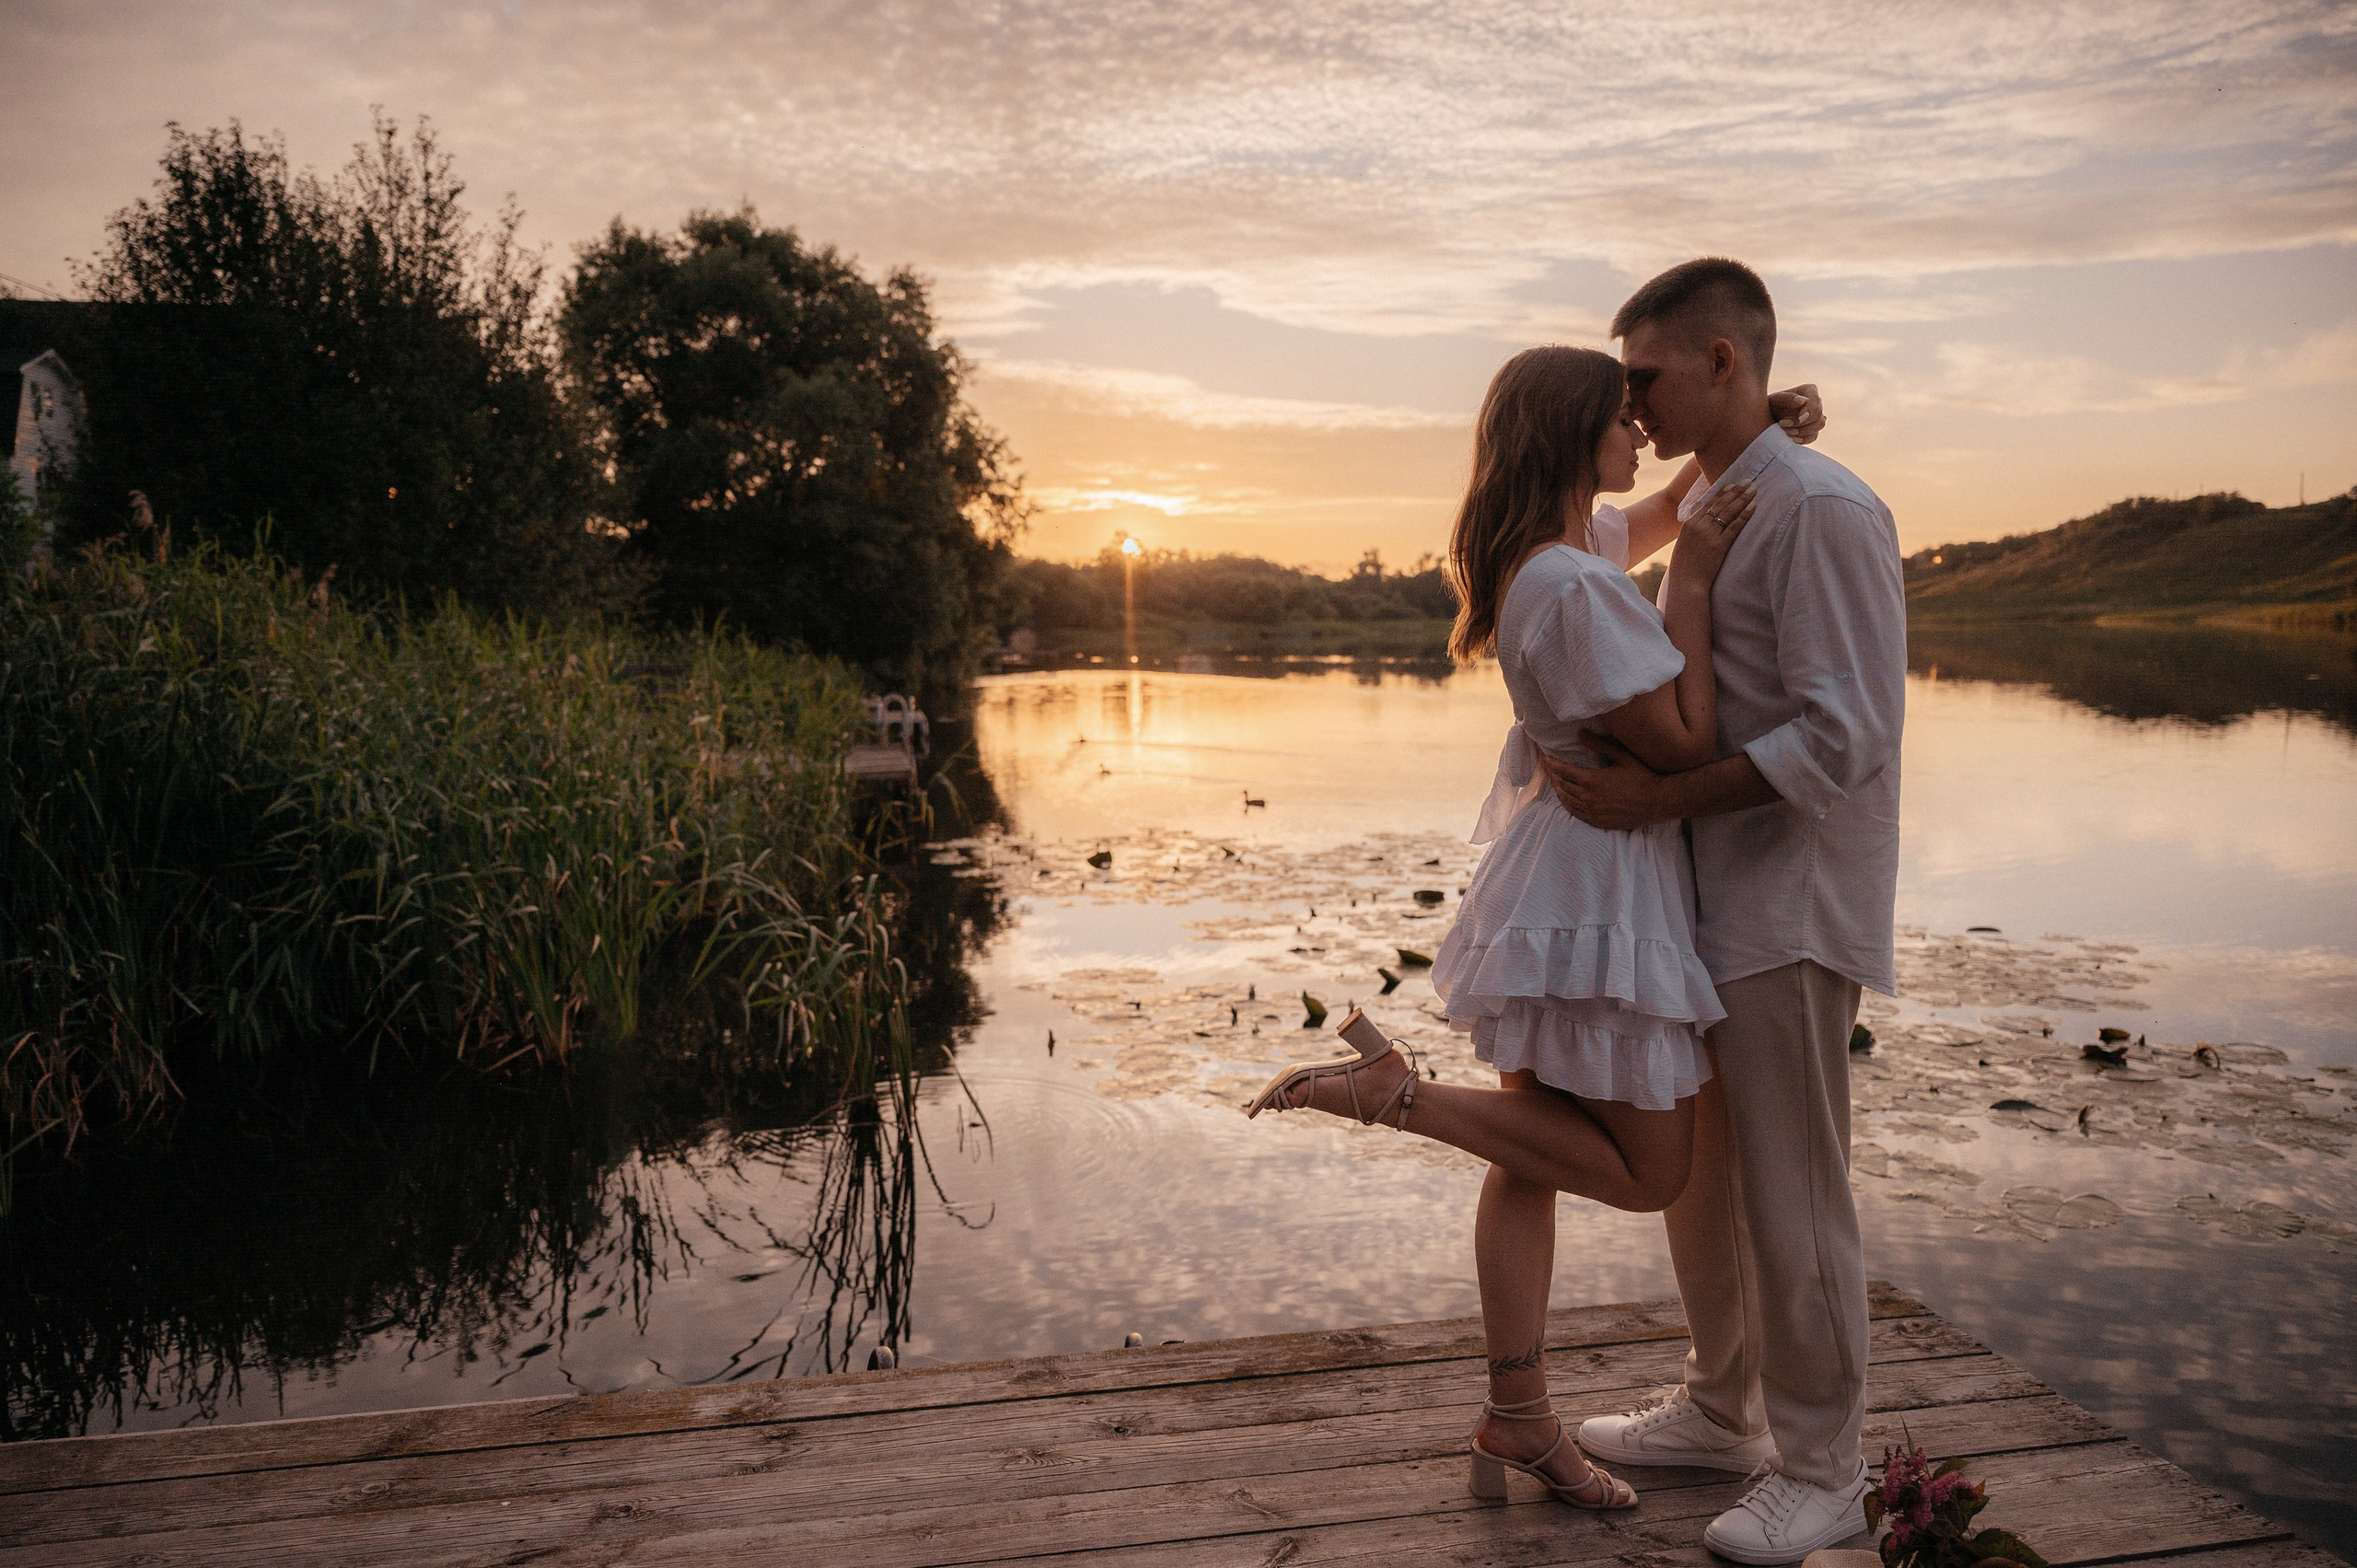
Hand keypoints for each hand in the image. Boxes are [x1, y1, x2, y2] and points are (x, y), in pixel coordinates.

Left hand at [1536, 734, 1673, 830]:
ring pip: (1567, 800)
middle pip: (1563, 785)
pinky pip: (1576, 813)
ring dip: (1559, 790)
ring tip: (1554, 782)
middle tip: (1548, 769)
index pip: (1564, 771)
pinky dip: (1567, 804)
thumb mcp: (1622, 756)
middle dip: (1554, 775)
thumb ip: (1600, 745)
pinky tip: (1566, 799)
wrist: (1658, 801)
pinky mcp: (1598, 821)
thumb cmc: (1642, 776)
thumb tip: (1581, 733)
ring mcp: (1593, 811)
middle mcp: (1589, 797)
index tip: (1546, 758)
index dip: (1553, 764)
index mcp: (1592, 780)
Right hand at [1669, 479, 1755, 590]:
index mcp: (1688, 524)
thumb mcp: (1684, 544)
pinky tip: (1753, 507)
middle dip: (1736, 491)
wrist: (1686, 584)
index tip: (1733, 485)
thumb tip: (1703, 520)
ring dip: (1742, 499)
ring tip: (1753, 490)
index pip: (1708, 503)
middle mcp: (1698, 526)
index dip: (1722, 493)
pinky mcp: (1719, 545)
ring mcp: (1709, 535)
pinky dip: (1744, 515)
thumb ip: (1693, 530)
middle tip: (1748, 481)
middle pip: (1720, 504)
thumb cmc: (1685, 567)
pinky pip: (1734, 527)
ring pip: (1728, 512)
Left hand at [1767, 384, 1823, 444]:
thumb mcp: (1774, 400)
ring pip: (1820, 424)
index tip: (1799, 418)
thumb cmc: (1769, 406)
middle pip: (1818, 413)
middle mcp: (1815, 402)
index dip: (1810, 410)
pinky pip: (1814, 435)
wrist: (1765, 419)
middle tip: (1783, 424)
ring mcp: (1816, 417)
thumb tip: (1804, 401)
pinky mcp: (1813, 430)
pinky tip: (1791, 438)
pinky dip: (1803, 439)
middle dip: (1801, 422)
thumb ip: (1788, 398)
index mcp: (1809, 390)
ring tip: (1786, 432)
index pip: (1815, 399)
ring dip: (1803, 431)